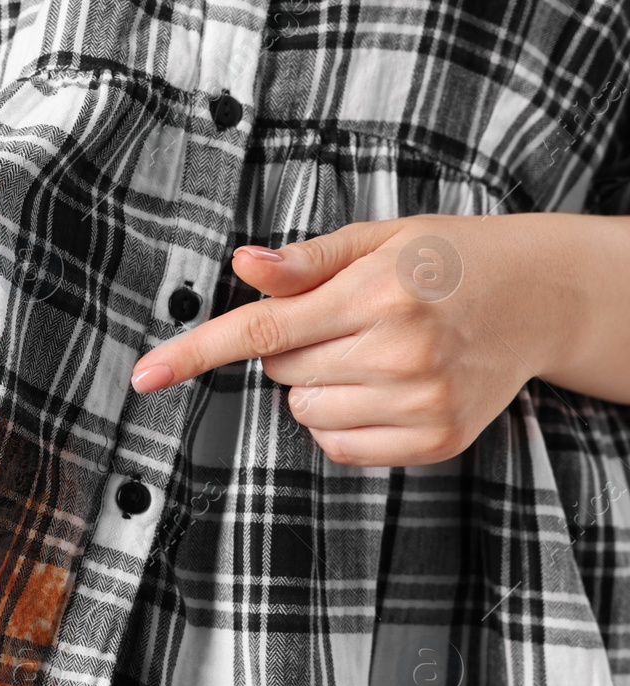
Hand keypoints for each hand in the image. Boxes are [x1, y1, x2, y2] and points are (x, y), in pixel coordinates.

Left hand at [128, 215, 578, 466]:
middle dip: (295, 347)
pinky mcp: (435, 441)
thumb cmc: (449, 261)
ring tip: (375, 352)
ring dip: (319, 386)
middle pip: (279, 372)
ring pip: (304, 412)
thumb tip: (242, 265)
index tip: (144, 376)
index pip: (263, 330)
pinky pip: (338, 447)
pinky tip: (386, 388)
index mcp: (379, 292)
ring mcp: (420, 403)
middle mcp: (400, 351)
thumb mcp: (379, 239)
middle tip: (351, 320)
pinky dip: (344, 422)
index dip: (195, 353)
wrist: (541, 298)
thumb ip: (305, 261)